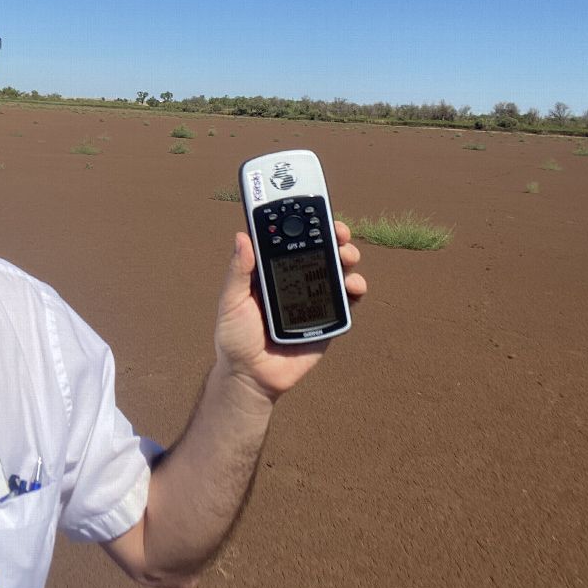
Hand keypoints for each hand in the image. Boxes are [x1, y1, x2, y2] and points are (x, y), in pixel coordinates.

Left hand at [214, 221, 365, 403]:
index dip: (303, 224)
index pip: (291, 241)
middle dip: (333, 237)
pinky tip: (353, 285)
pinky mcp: (328, 320)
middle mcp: (296, 280)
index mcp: (272, 272)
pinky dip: (355, 289)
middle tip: (339, 232)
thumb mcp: (232, 302)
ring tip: (347, 257)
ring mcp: (314, 299)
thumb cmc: (235, 338)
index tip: (313, 210)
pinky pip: (347, 302)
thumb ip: (239, 272)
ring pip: (337, 271)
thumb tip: (242, 236)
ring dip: (347, 259)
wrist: (252, 377)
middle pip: (320, 251)